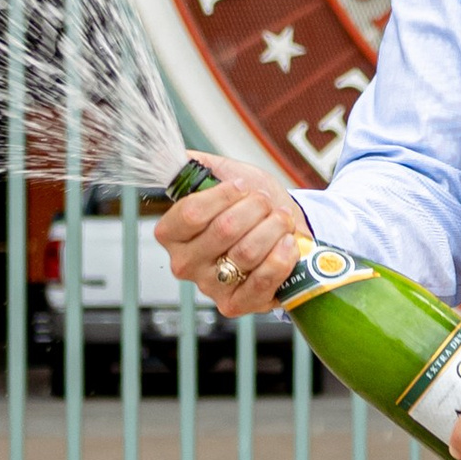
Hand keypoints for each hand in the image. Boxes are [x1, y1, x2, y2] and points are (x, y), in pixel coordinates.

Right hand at [151, 154, 306, 317]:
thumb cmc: (251, 208)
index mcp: (172, 234)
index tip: (242, 186)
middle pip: (224, 229)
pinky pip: (263, 279)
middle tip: (267, 204)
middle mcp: (185, 263)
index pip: (191, 213)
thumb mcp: (225, 176)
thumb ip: (197, 164)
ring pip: (247, 251)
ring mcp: (211, 287)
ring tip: (281, 221)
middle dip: (256, 208)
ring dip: (274, 228)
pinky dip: (282, 255)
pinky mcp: (238, 304)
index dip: (224, 195)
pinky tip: (288, 243)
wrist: (283, 233)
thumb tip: (173, 154)